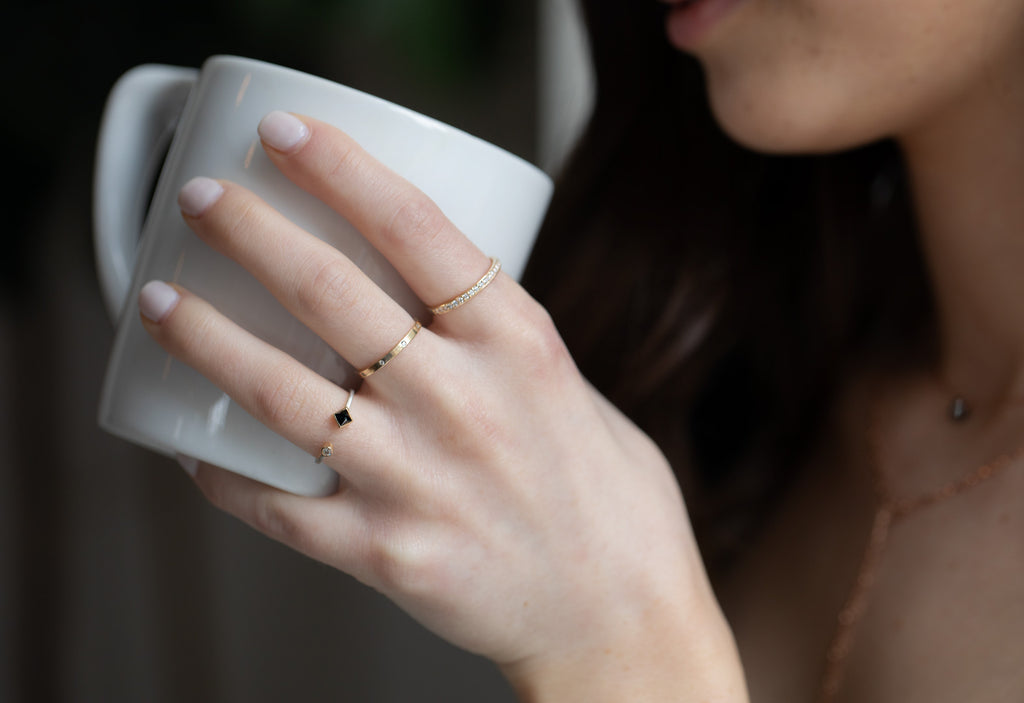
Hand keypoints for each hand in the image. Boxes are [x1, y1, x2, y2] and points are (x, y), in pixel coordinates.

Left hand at [139, 112, 746, 700]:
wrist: (621, 616)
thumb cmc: (608, 499)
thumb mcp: (570, 387)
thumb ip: (500, 343)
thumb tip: (434, 308)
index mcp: (519, 344)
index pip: (416, 227)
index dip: (339, 169)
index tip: (284, 134)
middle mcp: (464, 401)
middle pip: (330, 291)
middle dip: (248, 231)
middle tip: (203, 199)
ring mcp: (418, 479)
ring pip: (282, 392)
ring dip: (207, 338)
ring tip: (161, 301)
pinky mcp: (387, 552)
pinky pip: (278, 506)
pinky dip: (224, 474)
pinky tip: (192, 447)